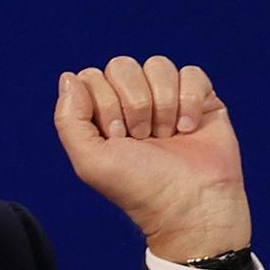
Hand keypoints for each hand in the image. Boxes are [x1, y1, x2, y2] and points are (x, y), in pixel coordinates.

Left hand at [53, 55, 250, 262]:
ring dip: (163, 104)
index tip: (117, 137)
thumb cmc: (139, 188)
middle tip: (142, 138)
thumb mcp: (90, 160)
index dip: (104, 103)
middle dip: (133, 104)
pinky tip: (189, 130)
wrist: (191, 205)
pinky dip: (190, 101)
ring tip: (167, 136)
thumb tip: (69, 76)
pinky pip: (191, 73)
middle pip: (122, 65)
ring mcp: (167, 98)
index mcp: (101, 112)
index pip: (91, 77)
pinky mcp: (201, 99)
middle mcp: (132, 101)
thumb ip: (68, 119)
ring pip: (157, 65)